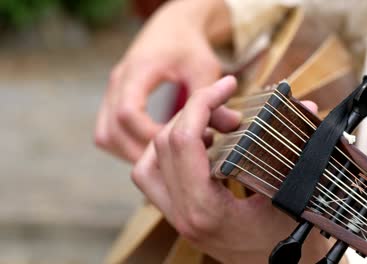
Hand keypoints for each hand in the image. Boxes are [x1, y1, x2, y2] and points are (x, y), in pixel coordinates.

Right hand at [95, 0, 230, 161]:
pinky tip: (152, 150)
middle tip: (172, 165)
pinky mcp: (114, 98)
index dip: (150, 136)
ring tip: (163, 160)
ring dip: (130, 153)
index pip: (129, 114)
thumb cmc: (189, 46)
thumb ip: (213, 97)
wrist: (171, 26)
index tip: (178, 147)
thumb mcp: (205, 67)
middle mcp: (118, 81)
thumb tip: (233, 124)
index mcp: (139, 70)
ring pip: (106, 136)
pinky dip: (125, 146)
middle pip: (112, 132)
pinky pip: (107, 132)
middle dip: (141, 153)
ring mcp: (112, 90)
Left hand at [132, 76, 326, 262]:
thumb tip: (302, 106)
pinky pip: (155, 177)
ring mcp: (177, 217)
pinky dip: (170, 153)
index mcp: (206, 210)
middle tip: (232, 114)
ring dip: (177, 133)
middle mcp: (183, 215)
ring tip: (213, 129)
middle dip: (196, 114)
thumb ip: (292, 149)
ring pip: (149, 162)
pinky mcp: (180, 216)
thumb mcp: (292, 196)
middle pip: (164, 144)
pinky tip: (202, 148)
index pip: (183, 141)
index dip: (204, 102)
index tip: (227, 85)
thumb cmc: (291, 246)